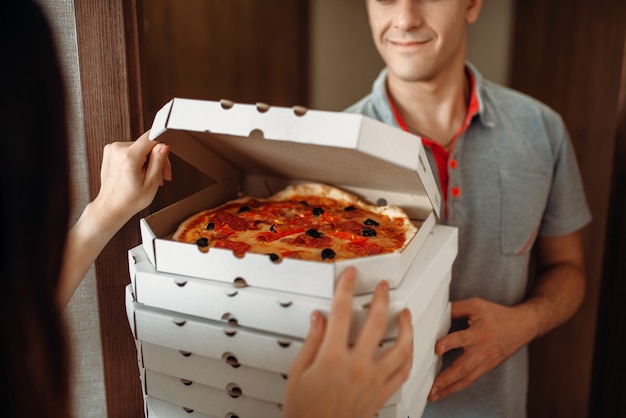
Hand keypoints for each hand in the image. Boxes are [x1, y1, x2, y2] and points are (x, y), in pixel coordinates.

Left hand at [91, 130, 171, 231]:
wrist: (112, 207)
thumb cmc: (130, 200)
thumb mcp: (152, 183)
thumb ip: (159, 161)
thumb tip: (164, 144)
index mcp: (129, 157)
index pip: (152, 137)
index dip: (162, 148)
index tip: (164, 160)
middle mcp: (118, 149)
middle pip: (147, 144)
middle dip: (156, 158)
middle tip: (160, 176)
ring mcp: (112, 149)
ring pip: (140, 147)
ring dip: (148, 160)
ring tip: (148, 177)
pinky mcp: (110, 151)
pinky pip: (131, 150)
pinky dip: (137, 159)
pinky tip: (138, 173)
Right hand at [283, 267, 412, 417]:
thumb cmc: (305, 411)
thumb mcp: (298, 373)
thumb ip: (311, 342)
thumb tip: (318, 318)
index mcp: (332, 357)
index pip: (341, 312)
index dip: (346, 288)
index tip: (350, 276)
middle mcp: (357, 366)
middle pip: (377, 323)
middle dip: (382, 299)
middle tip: (384, 287)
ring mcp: (373, 380)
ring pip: (400, 347)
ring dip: (407, 327)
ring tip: (406, 313)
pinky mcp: (382, 394)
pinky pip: (404, 372)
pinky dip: (410, 356)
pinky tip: (410, 346)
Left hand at [428, 297, 533, 401]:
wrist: (522, 327)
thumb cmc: (497, 315)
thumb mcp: (476, 305)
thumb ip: (455, 309)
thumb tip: (435, 313)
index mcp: (480, 332)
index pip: (462, 339)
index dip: (449, 343)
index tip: (437, 348)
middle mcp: (482, 350)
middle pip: (463, 368)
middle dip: (446, 379)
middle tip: (431, 387)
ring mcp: (485, 362)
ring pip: (466, 379)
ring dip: (448, 389)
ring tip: (433, 396)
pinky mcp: (486, 368)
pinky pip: (470, 380)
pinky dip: (457, 387)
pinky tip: (444, 392)